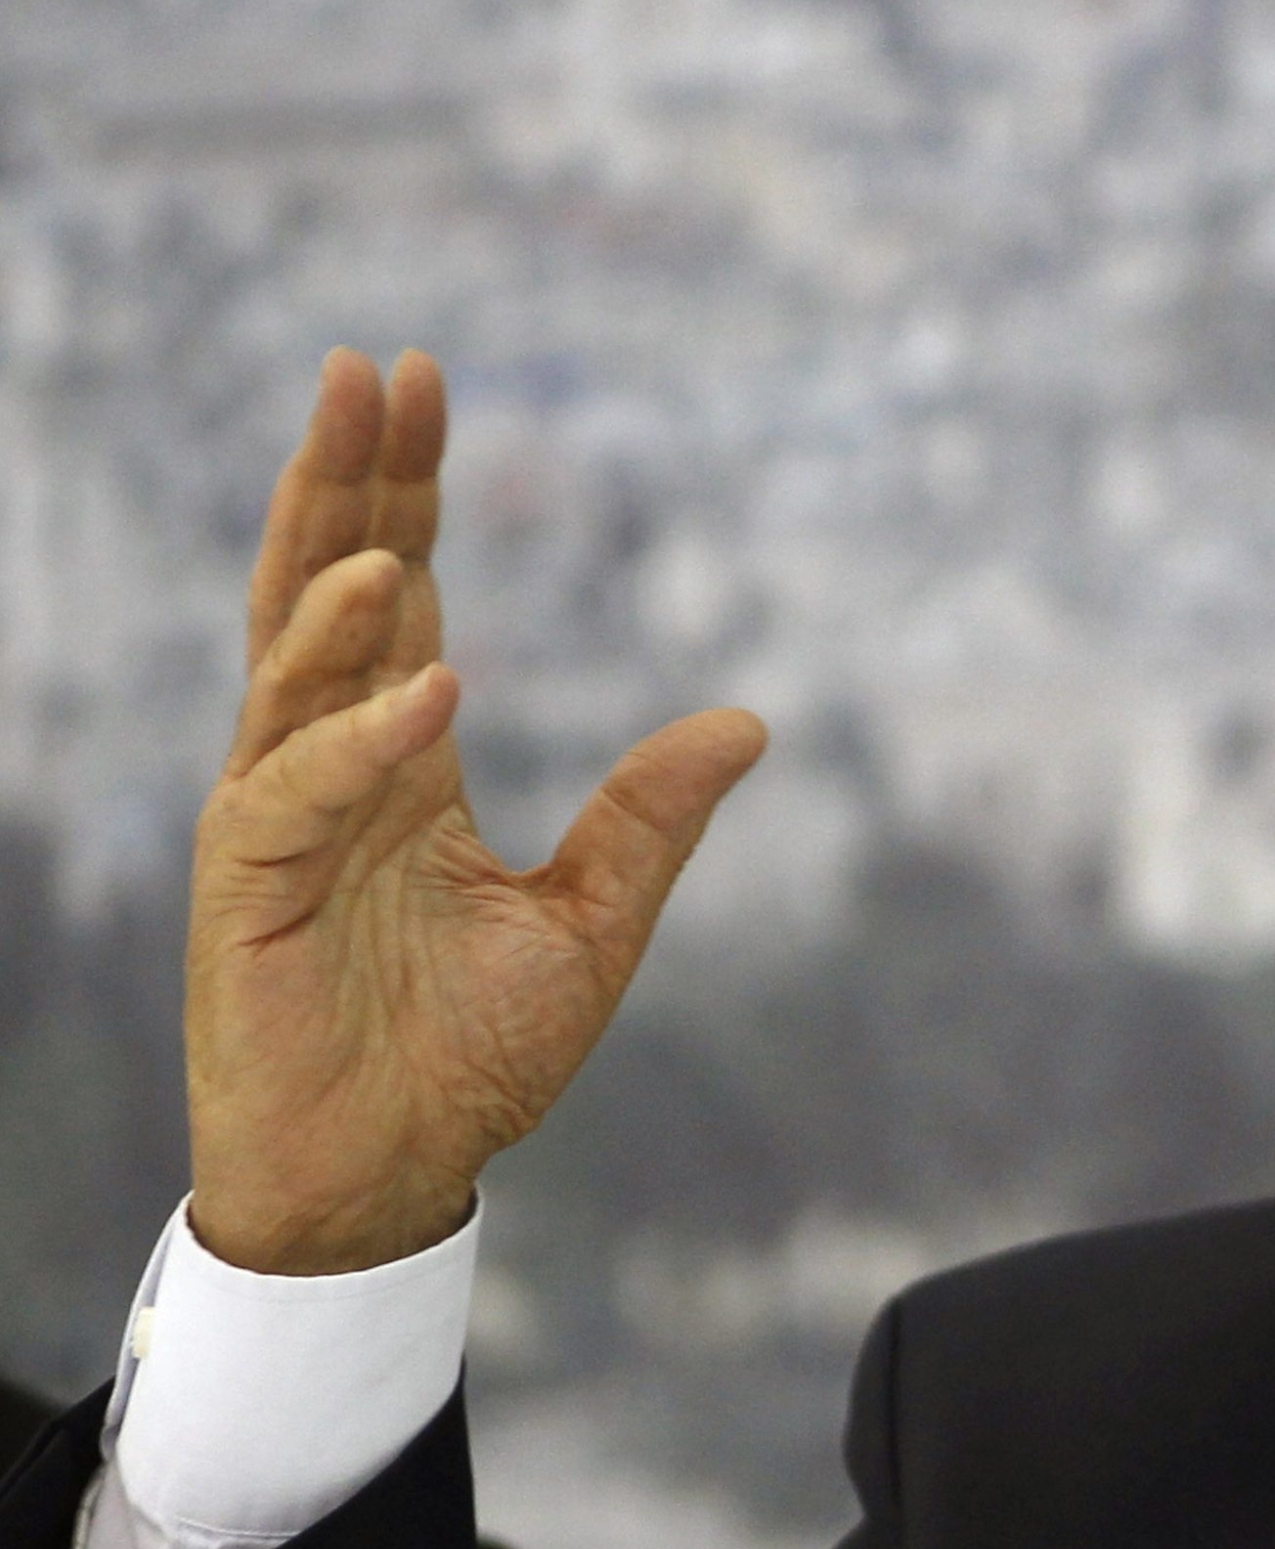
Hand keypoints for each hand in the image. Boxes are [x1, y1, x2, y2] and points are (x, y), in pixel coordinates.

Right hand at [185, 349, 767, 1273]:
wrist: (391, 1177)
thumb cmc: (467, 1060)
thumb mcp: (593, 923)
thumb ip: (652, 821)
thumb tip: (749, 723)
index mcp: (399, 762)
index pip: (400, 592)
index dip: (408, 489)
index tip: (421, 380)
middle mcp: (327, 769)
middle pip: (326, 593)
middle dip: (347, 483)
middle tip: (368, 371)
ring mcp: (277, 825)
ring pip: (289, 673)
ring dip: (337, 593)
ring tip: (390, 523)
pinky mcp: (251, 894)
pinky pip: (298, 797)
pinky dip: (362, 740)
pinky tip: (429, 685)